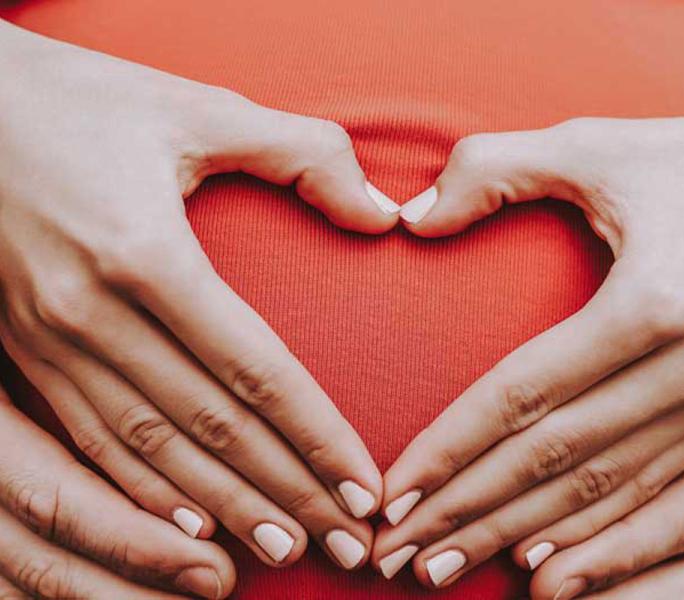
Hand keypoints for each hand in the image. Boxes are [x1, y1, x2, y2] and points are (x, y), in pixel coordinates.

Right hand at [0, 20, 397, 569]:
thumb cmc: (80, 100)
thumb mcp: (195, 108)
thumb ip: (302, 153)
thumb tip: (382, 213)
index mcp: (145, 255)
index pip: (256, 373)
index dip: (318, 438)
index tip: (364, 491)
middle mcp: (92, 314)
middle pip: (211, 430)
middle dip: (287, 494)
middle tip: (348, 547)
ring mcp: (49, 343)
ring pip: (151, 453)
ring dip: (225, 511)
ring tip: (287, 552)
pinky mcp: (23, 352)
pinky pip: (91, 442)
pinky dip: (144, 495)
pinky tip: (188, 530)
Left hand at [372, 100, 683, 584]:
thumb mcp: (597, 144)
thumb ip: (494, 169)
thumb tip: (410, 218)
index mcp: (651, 304)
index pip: (520, 399)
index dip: (448, 452)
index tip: (391, 494)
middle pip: (551, 461)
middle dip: (465, 512)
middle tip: (393, 552)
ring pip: (598, 492)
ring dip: (514, 535)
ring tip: (443, 566)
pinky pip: (649, 489)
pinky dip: (589, 531)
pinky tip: (538, 558)